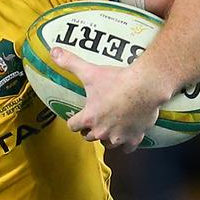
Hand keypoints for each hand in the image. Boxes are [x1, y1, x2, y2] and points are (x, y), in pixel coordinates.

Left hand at [50, 47, 165, 152]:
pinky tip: (126, 136)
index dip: (74, 121)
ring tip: (109, 128)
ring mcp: (119, 136)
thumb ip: (70, 62)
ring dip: (107, 137)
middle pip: (89, 137)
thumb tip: (54, 51)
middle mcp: (101, 131)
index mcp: (89, 118)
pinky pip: (127, 148)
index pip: (73, 126)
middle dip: (90, 129)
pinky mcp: (135, 138)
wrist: (145, 86)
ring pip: (107, 144)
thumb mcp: (90, 71)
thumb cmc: (116, 80)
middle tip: (95, 119)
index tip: (78, 117)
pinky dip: (126, 143)